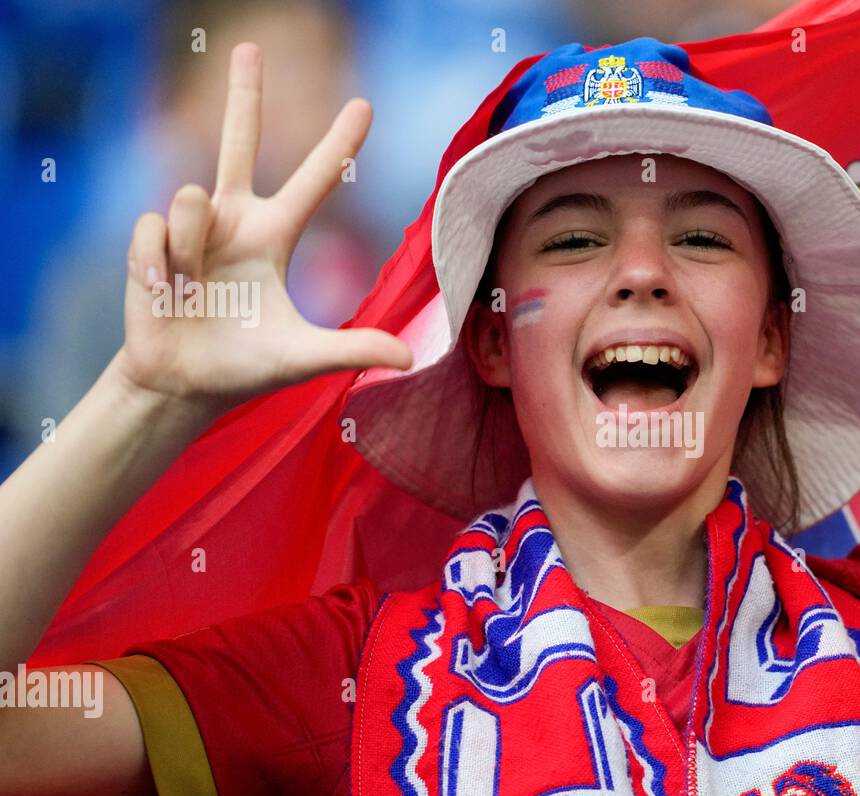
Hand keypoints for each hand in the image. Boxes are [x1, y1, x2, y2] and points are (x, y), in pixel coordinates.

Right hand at [118, 42, 411, 415]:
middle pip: (239, 143)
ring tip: (190, 282)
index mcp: (275, 235)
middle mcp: (234, 220)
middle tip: (249, 47)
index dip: (338, 142)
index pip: (315, 179)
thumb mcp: (303, 356)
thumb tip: (410, 356)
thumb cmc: (244, 367)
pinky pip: (153, 227)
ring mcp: (190, 227)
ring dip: (189, 242)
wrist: (182, 385)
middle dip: (244, 95)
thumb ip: (353, 347)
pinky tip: (164, 289)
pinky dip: (160, 263)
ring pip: (190, 196)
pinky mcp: (149, 240)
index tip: (365, 104)